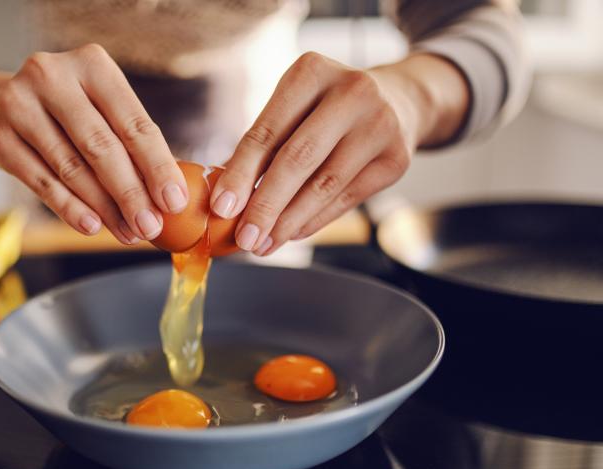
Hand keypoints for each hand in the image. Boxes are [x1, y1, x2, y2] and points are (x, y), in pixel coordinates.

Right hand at [0, 44, 188, 243]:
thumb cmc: (70, 113)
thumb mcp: (103, 110)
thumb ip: (133, 145)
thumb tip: (169, 199)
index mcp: (92, 63)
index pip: (133, 123)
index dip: (157, 166)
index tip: (174, 202)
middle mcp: (52, 76)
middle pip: (101, 147)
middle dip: (131, 194)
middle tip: (150, 227)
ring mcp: (19, 104)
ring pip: (72, 169)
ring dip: (104, 208)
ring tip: (127, 233)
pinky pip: (42, 183)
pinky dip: (70, 209)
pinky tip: (92, 227)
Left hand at [209, 52, 468, 254]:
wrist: (398, 100)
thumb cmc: (327, 108)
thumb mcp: (295, 106)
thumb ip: (264, 145)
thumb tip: (226, 199)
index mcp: (311, 71)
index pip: (266, 132)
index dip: (240, 173)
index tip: (221, 208)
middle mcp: (351, 91)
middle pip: (297, 160)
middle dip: (265, 205)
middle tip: (244, 238)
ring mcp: (379, 124)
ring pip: (323, 185)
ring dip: (288, 222)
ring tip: (263, 245)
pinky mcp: (396, 158)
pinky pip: (346, 199)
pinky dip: (314, 221)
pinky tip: (291, 234)